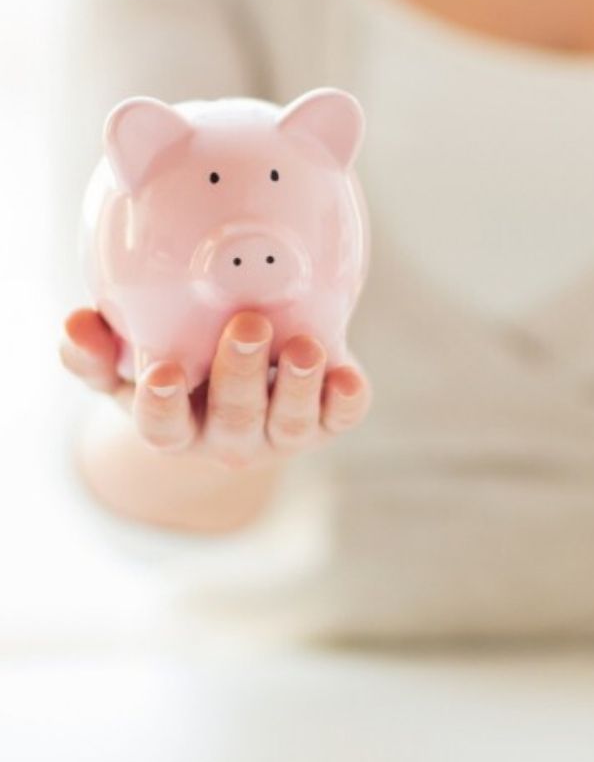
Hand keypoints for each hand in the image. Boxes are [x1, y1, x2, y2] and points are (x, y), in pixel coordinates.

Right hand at [60, 309, 369, 467]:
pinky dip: (347, 399)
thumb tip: (76, 323)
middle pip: (235, 419)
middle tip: (249, 325)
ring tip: (305, 345)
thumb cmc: (177, 365)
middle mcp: (230, 439)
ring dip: (299, 385)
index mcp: (177, 427)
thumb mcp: (128, 363)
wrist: (243, 382)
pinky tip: (349, 376)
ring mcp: (281, 433)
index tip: (164, 372)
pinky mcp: (327, 420)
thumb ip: (96, 349)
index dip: (163, 405)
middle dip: (242, 374)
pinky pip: (341, 416)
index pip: (163, 427)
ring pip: (291, 422)